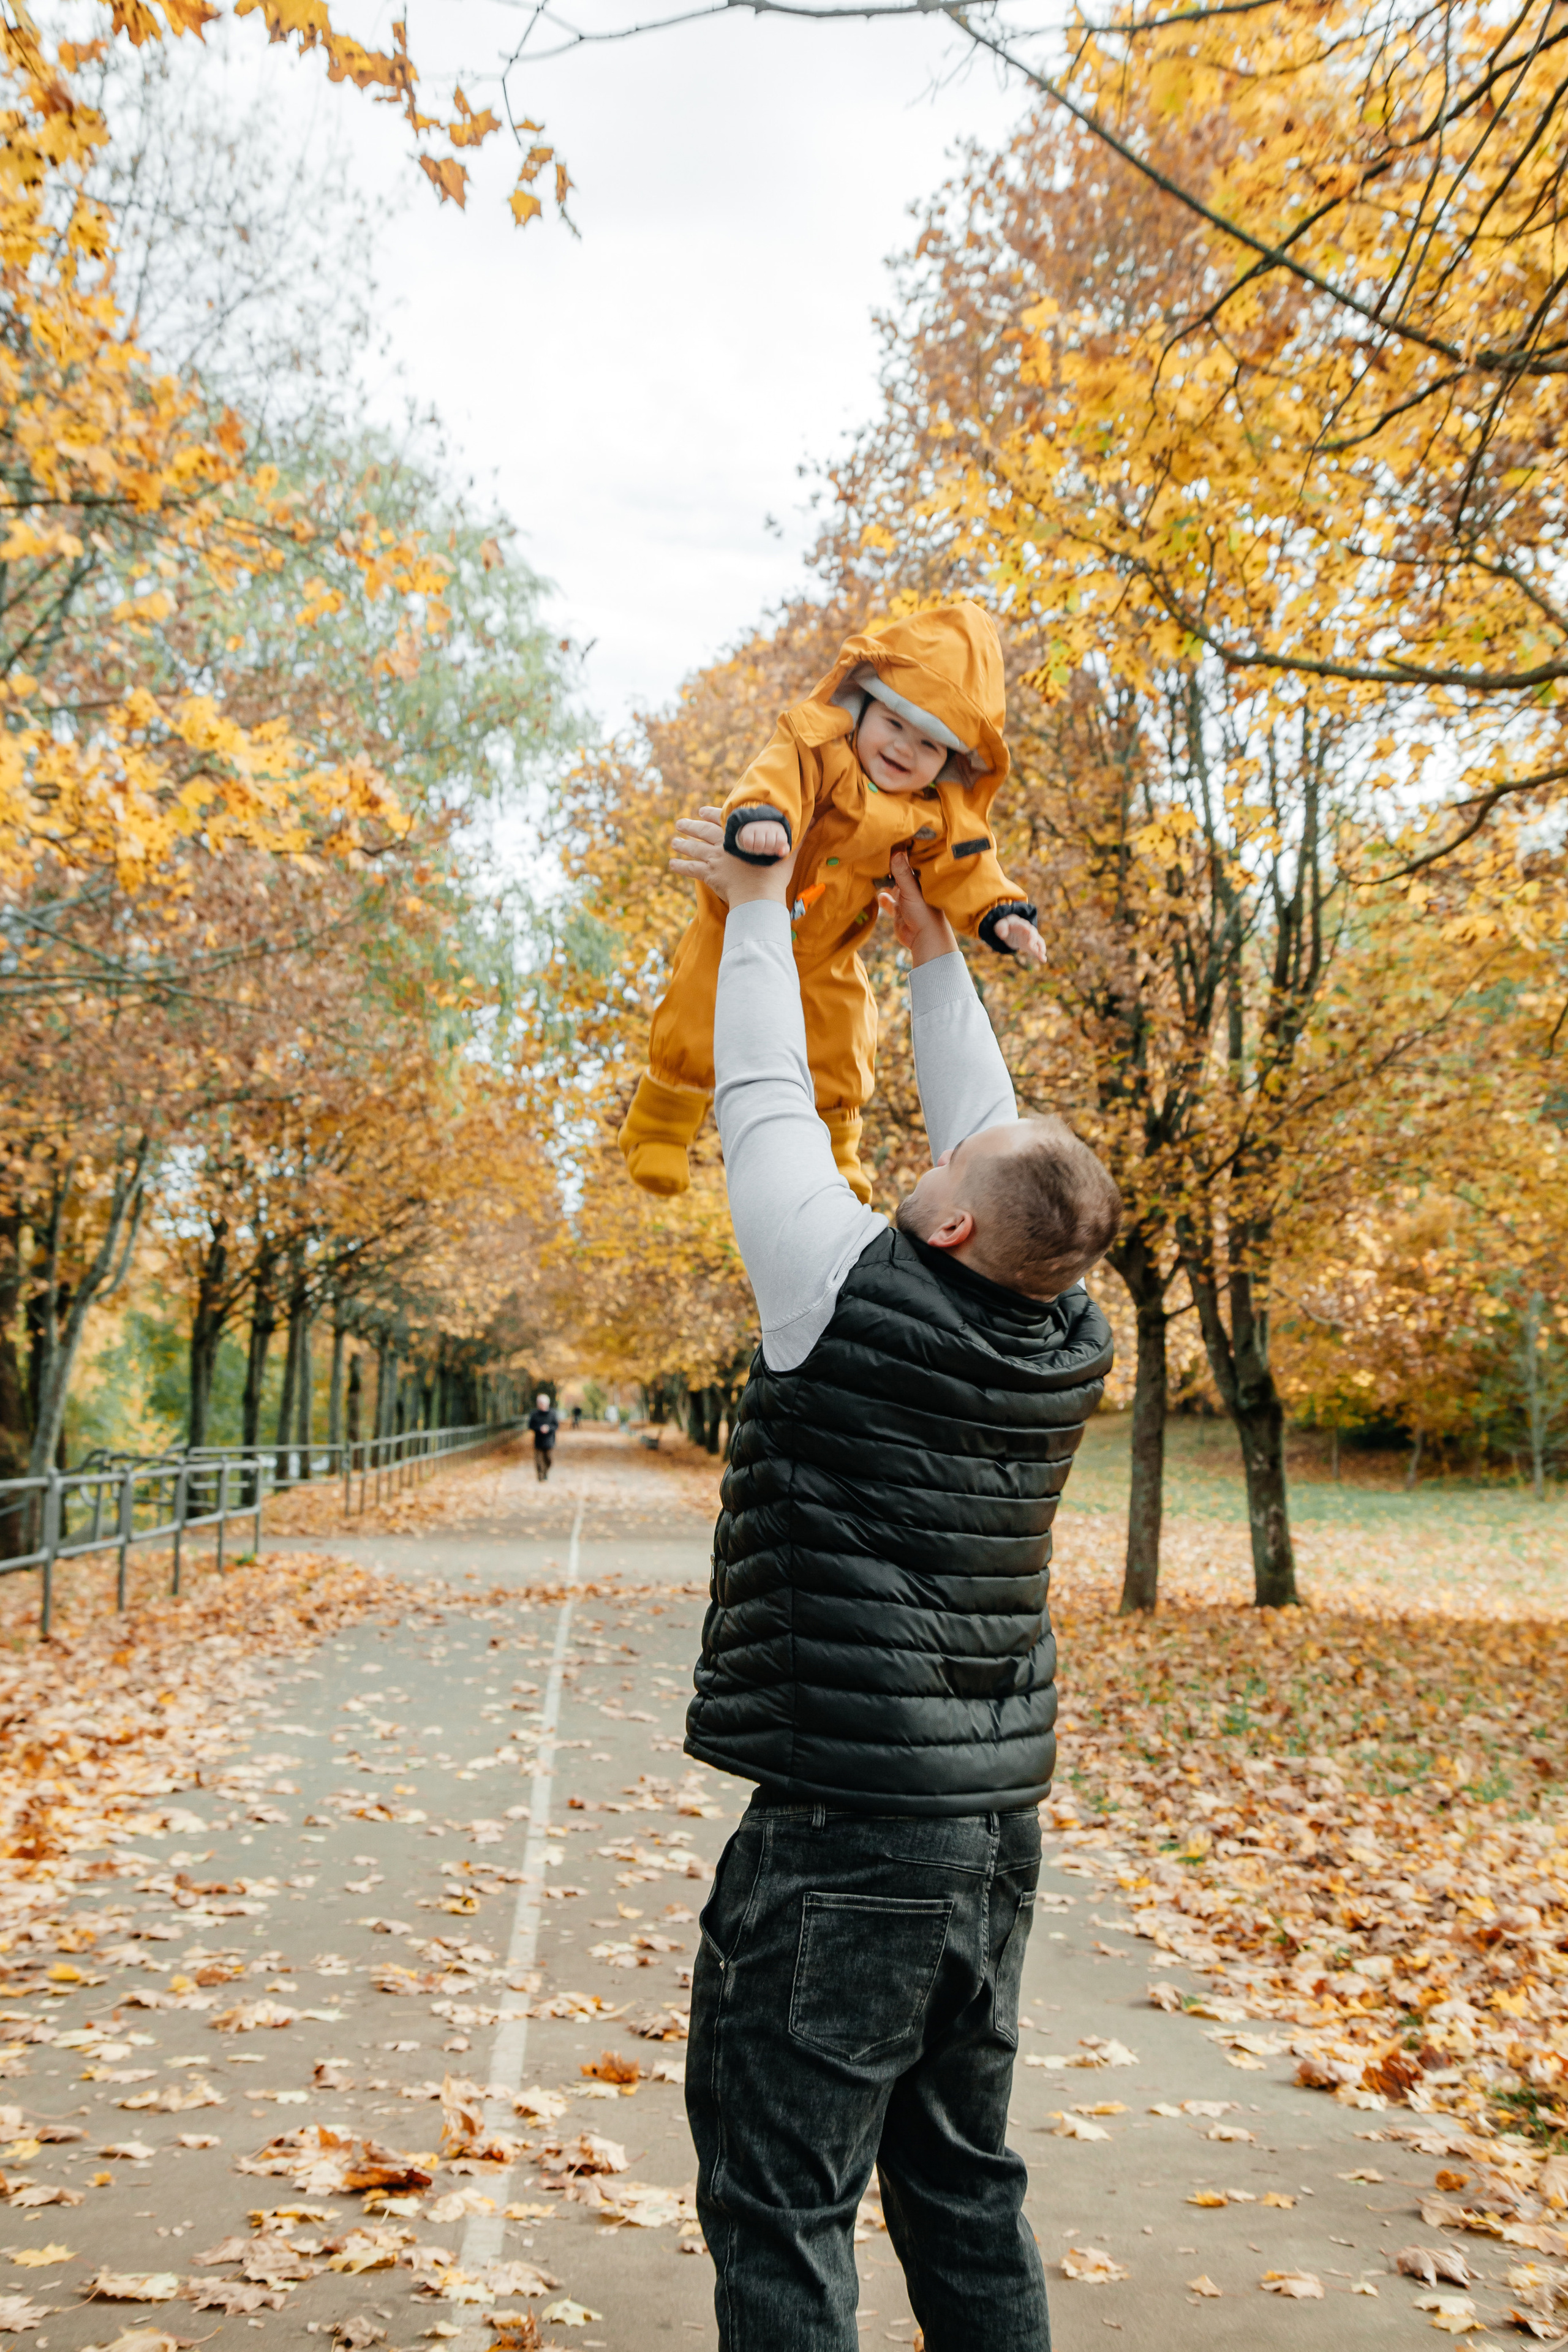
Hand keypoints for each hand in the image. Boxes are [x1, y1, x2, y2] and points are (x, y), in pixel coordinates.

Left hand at [670, 804, 799, 907]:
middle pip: (703, 832)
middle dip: (691, 826)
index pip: (721, 820)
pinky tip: (671, 865)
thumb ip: (797, 834)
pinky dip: (680, 866)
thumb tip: (813, 818)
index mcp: (739, 835)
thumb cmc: (774, 872)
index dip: (710, 814)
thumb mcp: (788, 849)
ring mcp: (714, 859)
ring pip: (694, 849)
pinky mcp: (709, 875)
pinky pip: (691, 869)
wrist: (759, 894)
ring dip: (683, 845)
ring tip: (674, 841)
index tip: (700, 811)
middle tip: (680, 823)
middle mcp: (723, 844)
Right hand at [734, 818, 789, 859]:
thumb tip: (780, 852)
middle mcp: (768, 827)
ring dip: (758, 850)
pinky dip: (750, 848)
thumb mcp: (779, 844)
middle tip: (765, 846)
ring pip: (759, 845)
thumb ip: (784, 849)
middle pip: (770, 844)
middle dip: (767, 849)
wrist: (754, 826)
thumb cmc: (770, 839)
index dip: (777, 847)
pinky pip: (748, 845)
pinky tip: (752, 844)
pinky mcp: (747, 832)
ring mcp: (757, 828)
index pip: (781, 841)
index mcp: (778, 829)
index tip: (774, 845)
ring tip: (758, 846)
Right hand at [877, 848, 956, 967]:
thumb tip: (896, 851)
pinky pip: (888, 901)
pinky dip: (883, 898)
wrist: (924, 939)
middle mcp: (913, 886)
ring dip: (884, 881)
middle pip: (899, 871)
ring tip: (872, 871)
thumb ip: (903, 873)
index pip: (910, 860)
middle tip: (875, 853)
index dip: (900, 850)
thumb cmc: (924, 913)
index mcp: (921, 878)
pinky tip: (878, 894)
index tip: (889, 839)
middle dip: (889, 865)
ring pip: (892, 885)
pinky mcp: (899, 910)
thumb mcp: (911, 890)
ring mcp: (906, 898)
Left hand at [994, 914, 1047, 966]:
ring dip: (1040, 948)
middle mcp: (1028, 930)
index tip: (1027, 930)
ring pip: (1038, 942)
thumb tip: (1003, 935)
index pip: (1023, 926)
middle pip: (1033, 934)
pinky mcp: (1031, 945)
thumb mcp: (1001, 925)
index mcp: (1020, 924)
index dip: (1025, 928)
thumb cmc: (1006, 926)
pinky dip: (1040, 954)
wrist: (1011, 927)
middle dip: (1033, 939)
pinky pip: (1037, 950)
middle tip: (1032, 945)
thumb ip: (1001, 928)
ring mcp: (1031, 938)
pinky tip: (1043, 960)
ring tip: (1042, 956)